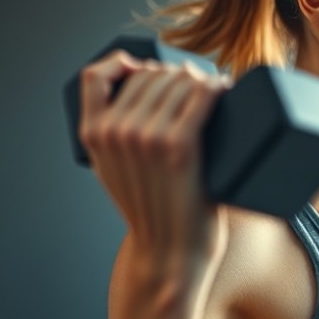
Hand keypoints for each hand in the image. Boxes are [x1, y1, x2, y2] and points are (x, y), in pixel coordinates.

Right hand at [78, 49, 232, 274]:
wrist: (170, 254)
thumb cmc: (151, 209)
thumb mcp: (112, 169)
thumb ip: (111, 134)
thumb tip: (137, 87)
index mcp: (92, 135)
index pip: (98, 74)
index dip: (126, 64)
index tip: (149, 71)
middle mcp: (115, 132)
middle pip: (149, 74)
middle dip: (175, 74)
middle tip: (198, 88)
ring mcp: (147, 138)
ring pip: (178, 80)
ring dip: (202, 79)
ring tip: (216, 92)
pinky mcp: (180, 147)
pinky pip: (202, 96)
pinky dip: (217, 87)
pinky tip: (226, 90)